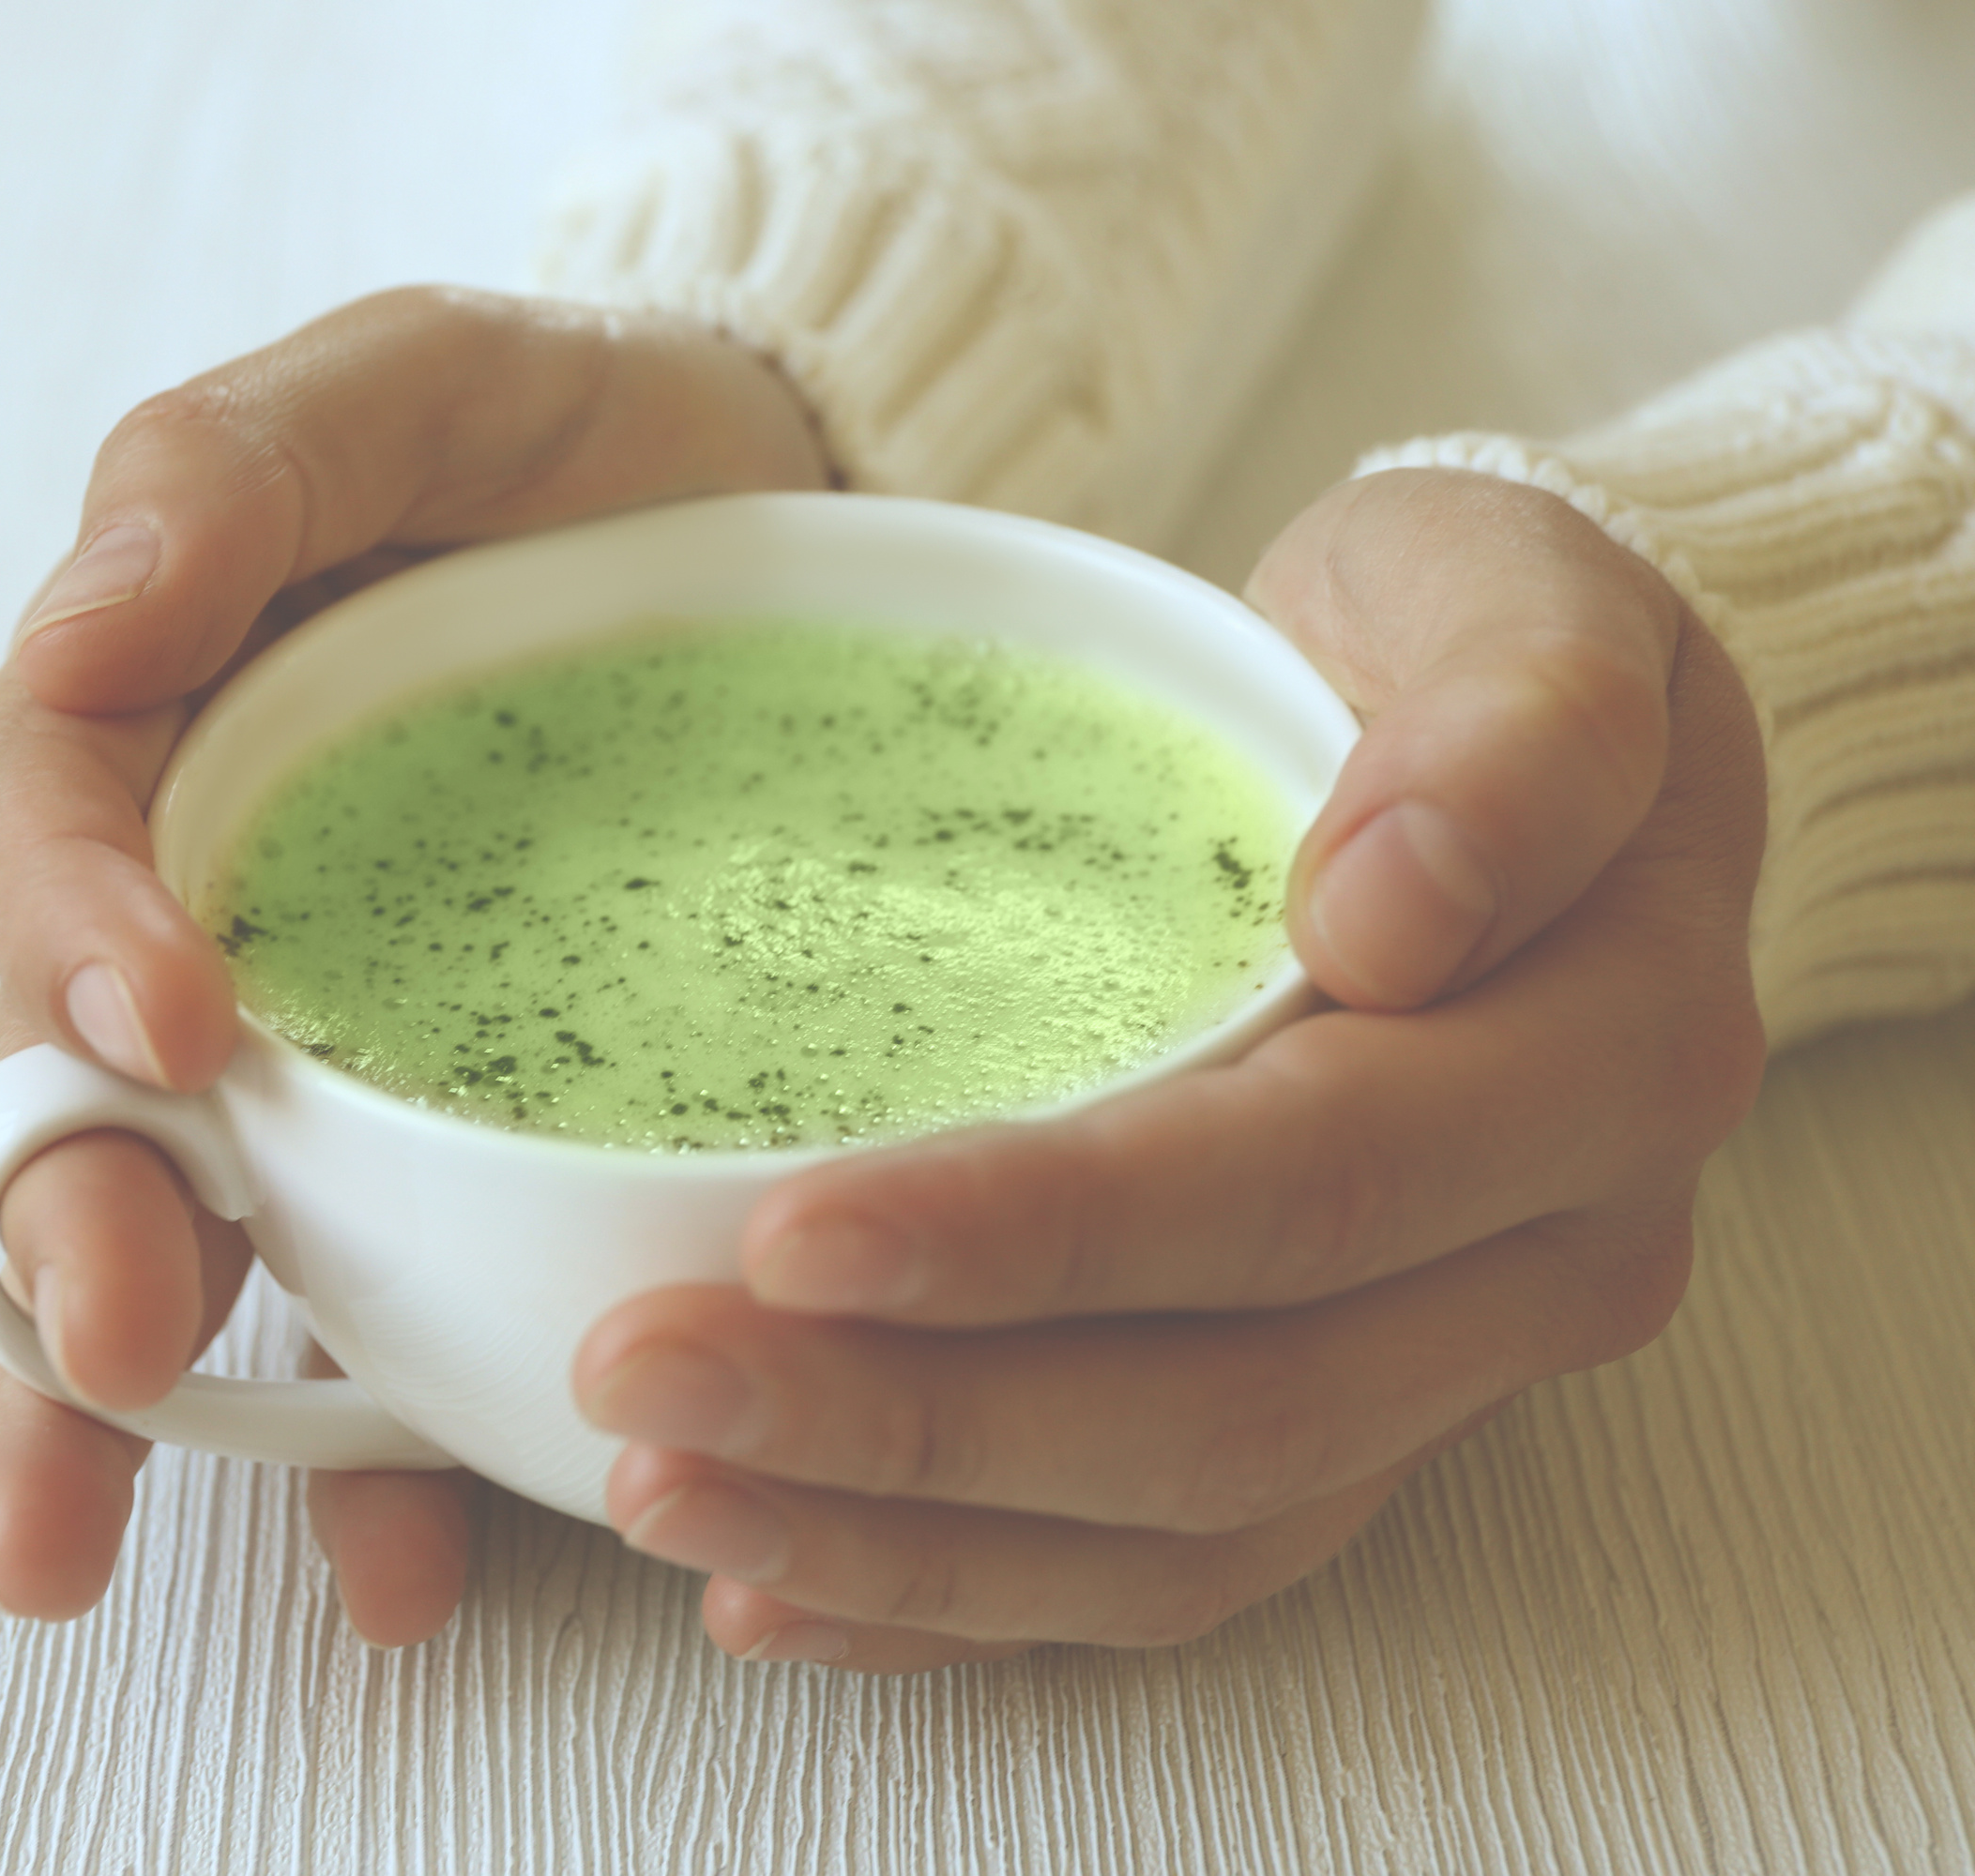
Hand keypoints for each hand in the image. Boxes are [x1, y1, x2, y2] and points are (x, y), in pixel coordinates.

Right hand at [0, 287, 832, 1634]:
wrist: (798, 515)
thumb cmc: (579, 438)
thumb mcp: (415, 388)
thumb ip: (234, 478)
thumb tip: (79, 629)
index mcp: (160, 739)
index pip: (46, 848)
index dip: (71, 946)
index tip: (175, 1039)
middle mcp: (213, 923)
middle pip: (70, 1104)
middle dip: (55, 1251)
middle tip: (101, 1368)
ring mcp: (337, 1059)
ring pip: (193, 1253)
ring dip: (142, 1419)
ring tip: (103, 1554)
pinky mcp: (471, 1149)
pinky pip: (394, 1313)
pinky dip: (380, 1451)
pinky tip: (411, 1561)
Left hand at [572, 468, 1768, 1670]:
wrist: (1530, 785)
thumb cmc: (1479, 657)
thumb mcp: (1522, 605)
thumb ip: (1506, 732)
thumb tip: (1393, 905)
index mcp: (1597, 1059)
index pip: (1300, 1184)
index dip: (1045, 1236)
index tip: (791, 1231)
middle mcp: (1544, 1262)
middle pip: (1219, 1409)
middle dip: (912, 1419)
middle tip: (649, 1376)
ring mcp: (1444, 1370)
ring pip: (1175, 1530)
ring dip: (903, 1540)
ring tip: (664, 1488)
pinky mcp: (1345, 1424)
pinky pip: (1157, 1567)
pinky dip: (958, 1594)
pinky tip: (772, 1583)